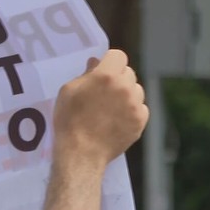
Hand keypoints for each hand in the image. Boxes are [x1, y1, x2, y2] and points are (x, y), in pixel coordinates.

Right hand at [53, 49, 147, 166]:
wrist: (81, 153)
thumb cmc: (69, 120)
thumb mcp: (68, 91)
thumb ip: (85, 74)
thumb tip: (96, 63)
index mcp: (106, 75)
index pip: (118, 56)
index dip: (110, 62)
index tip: (103, 71)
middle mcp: (125, 87)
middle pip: (128, 72)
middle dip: (118, 78)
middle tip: (105, 92)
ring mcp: (135, 105)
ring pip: (136, 90)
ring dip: (127, 94)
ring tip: (112, 107)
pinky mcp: (140, 121)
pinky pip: (141, 108)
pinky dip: (132, 111)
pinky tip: (118, 119)